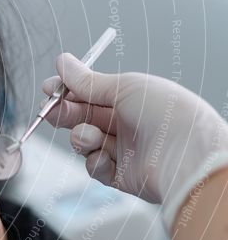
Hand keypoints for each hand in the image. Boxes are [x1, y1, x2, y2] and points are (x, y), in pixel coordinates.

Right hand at [42, 53, 227, 230]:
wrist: (189, 157)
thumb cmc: (169, 115)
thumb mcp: (125, 87)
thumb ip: (88, 81)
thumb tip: (62, 63)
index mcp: (132, 99)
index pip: (91, 93)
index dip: (68, 90)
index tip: (49, 88)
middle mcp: (128, 124)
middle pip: (83, 117)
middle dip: (65, 113)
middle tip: (52, 111)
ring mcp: (124, 150)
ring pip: (84, 142)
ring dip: (81, 137)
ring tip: (90, 136)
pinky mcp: (121, 176)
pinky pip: (94, 167)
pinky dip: (94, 162)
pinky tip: (106, 158)